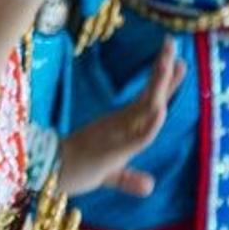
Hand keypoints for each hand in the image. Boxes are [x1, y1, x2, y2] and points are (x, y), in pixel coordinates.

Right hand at [58, 37, 183, 197]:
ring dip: (158, 87)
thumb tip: (150, 185)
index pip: (148, 101)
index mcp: (123, 126)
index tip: (179, 62)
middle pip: (148, 96)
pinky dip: (149, 124)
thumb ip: (128, 179)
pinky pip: (136, 137)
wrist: (49, 175)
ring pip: (144, 109)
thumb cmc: (77, 170)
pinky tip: (160, 109)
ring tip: (169, 63)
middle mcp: (121, 125)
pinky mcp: (112, 151)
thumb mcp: (109, 177)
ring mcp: (117, 135)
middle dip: (163, 72)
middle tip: (171, 43)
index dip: (165, 83)